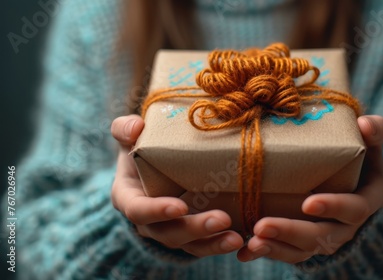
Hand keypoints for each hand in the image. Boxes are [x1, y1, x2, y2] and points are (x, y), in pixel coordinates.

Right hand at [110, 115, 243, 256]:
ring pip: (190, 245)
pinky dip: (222, 244)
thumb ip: (125, 129)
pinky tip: (242, 240)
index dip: (156, 211)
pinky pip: (205, 245)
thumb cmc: (142, 148)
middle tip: (222, 220)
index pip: (138, 210)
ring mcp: (170, 231)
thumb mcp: (130, 137)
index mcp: (129, 198)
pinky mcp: (191, 235)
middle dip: (195, 229)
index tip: (180, 207)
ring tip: (236, 239)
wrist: (156, 165)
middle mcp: (148, 222)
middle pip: (168, 233)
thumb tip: (136, 127)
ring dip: (213, 243)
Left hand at [237, 115, 382, 262]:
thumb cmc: (358, 159)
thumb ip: (373, 133)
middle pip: (322, 237)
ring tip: (251, 243)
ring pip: (302, 251)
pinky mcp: (305, 243)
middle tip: (263, 226)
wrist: (353, 185)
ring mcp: (326, 238)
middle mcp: (347, 227)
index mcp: (367, 201)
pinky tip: (243, 254)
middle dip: (291, 232)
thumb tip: (365, 123)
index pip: (354, 209)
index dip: (334, 207)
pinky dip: (266, 253)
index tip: (308, 203)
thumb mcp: (371, 146)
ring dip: (275, 248)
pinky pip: (287, 253)